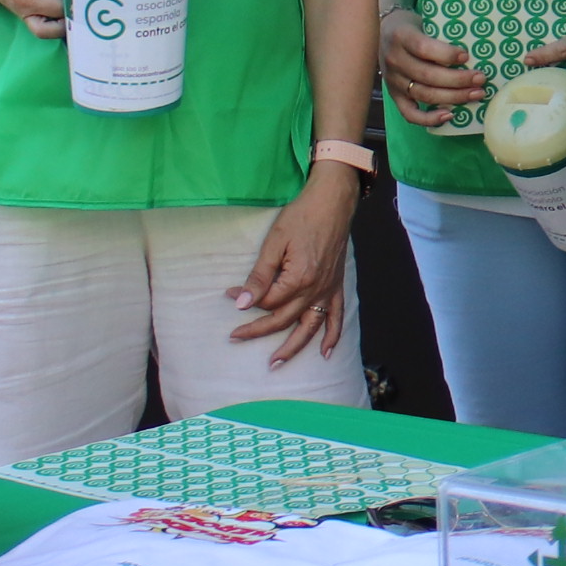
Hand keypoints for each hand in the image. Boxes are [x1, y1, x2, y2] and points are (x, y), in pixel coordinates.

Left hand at [228, 168, 360, 369]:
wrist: (332, 203)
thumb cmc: (301, 217)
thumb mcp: (275, 243)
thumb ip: (259, 276)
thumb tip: (242, 302)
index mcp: (298, 279)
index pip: (267, 301)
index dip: (246, 300)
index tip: (228, 294)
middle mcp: (315, 290)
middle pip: (283, 319)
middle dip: (258, 331)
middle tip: (236, 338)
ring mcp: (327, 290)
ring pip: (310, 328)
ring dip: (294, 347)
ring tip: (276, 362)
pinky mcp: (336, 286)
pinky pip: (335, 317)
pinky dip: (332, 336)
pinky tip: (325, 352)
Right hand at [379, 9, 484, 116]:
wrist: (384, 32)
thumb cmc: (413, 26)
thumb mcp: (423, 20)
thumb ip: (441, 33)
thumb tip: (476, 46)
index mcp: (401, 37)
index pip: (423, 48)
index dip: (446, 54)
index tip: (467, 56)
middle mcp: (394, 60)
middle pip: (428, 75)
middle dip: (458, 79)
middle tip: (480, 79)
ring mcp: (393, 81)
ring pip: (424, 94)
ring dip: (453, 97)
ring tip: (476, 94)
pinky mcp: (394, 96)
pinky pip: (409, 113)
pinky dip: (429, 118)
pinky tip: (449, 115)